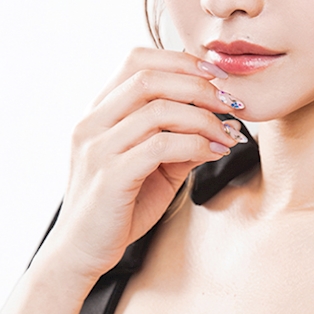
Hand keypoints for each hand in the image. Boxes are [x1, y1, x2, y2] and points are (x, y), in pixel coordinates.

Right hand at [42, 47, 245, 281]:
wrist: (82, 253)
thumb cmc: (119, 209)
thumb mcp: (156, 169)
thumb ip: (182, 142)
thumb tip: (222, 124)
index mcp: (99, 113)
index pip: (137, 61)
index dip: (181, 60)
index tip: (216, 75)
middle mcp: (92, 123)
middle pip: (149, 78)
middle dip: (199, 86)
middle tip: (230, 102)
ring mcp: (98, 148)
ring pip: (158, 109)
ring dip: (203, 118)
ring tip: (227, 134)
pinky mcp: (109, 176)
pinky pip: (160, 146)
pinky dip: (195, 144)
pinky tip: (214, 153)